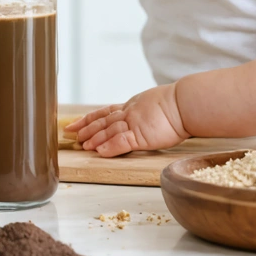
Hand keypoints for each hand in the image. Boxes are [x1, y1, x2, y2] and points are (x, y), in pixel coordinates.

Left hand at [64, 84, 188, 156]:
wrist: (184, 104)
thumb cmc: (177, 106)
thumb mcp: (155, 104)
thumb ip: (145, 112)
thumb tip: (145, 116)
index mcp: (132, 106)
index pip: (106, 111)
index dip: (90, 117)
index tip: (78, 121)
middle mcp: (129, 113)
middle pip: (102, 120)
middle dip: (85, 127)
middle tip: (70, 132)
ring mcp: (134, 123)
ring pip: (108, 130)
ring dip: (94, 138)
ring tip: (82, 144)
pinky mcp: (141, 135)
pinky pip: (121, 141)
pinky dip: (109, 146)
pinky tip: (99, 151)